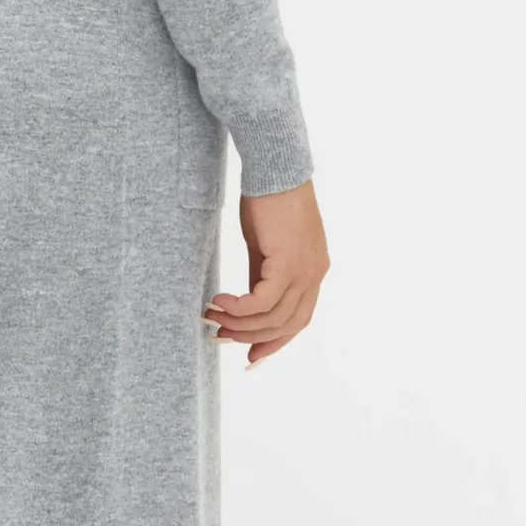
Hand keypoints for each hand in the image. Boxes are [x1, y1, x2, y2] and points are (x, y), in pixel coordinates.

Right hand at [205, 181, 328, 365]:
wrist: (275, 168)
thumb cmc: (268, 199)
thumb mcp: (264, 245)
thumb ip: (262, 275)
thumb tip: (248, 304)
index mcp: (313, 272)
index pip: (298, 320)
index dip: (274, 342)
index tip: (249, 356)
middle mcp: (314, 275)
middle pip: (286, 325)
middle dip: (251, 337)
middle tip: (219, 335)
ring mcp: (305, 271)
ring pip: (272, 317)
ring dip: (239, 323)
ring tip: (211, 315)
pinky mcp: (288, 263)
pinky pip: (263, 301)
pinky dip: (240, 308)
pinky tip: (219, 301)